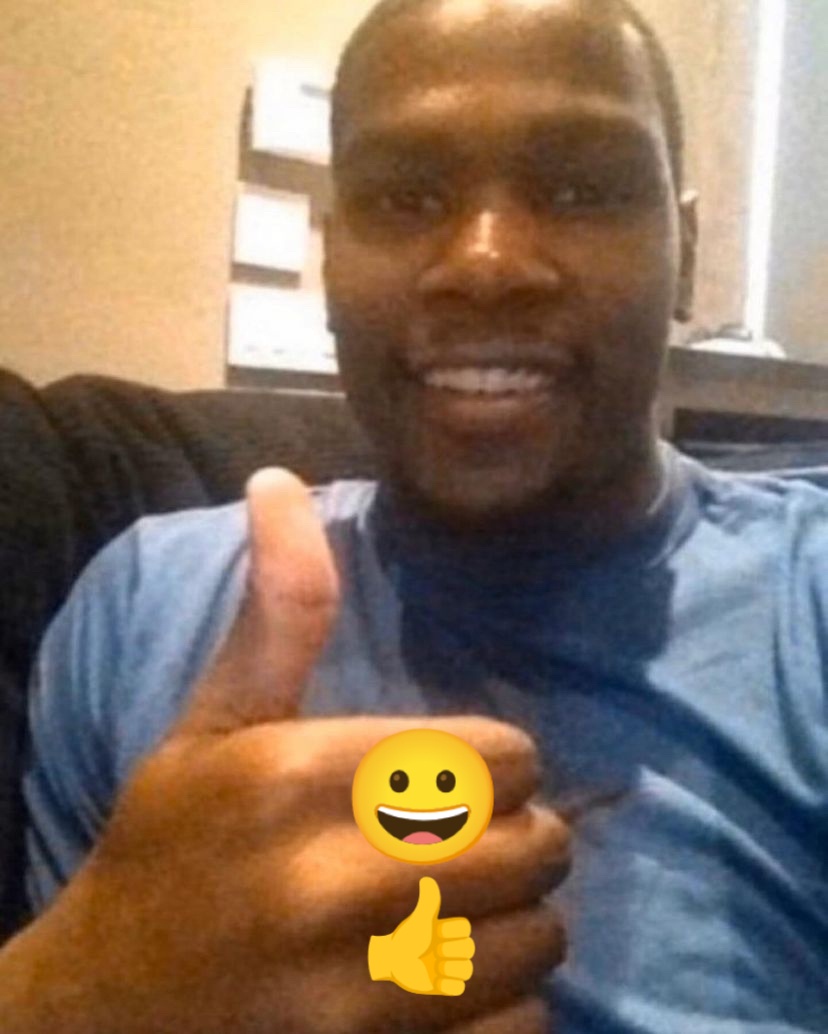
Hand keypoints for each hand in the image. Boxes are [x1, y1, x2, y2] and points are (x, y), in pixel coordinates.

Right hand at [0, 470, 569, 1033]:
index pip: (503, 756)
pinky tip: (439, 986)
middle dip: (512, 838)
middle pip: (535, 843)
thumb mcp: (213, 726)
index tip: (452, 780)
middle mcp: (342, 884)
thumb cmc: (167, 851)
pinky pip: (521, 1023)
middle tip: (458, 848)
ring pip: (540, 938)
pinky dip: (499, 1004)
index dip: (491, 764)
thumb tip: (281, 482)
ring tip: (452, 915)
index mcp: (305, 778)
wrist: (106, 1016)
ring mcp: (367, 995)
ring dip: (512, 923)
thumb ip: (278, 612)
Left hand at [369, 876, 473, 995]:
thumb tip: (427, 880)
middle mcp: (450, 948)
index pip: (465, 928)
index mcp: (446, 931)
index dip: (451, 931)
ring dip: (451, 969)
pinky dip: (449, 985)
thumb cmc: (405, 938)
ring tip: (435, 967)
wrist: (391, 961)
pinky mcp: (444, 985)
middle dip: (450, 950)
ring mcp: (448, 967)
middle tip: (433, 951)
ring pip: (467, 970)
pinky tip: (435, 980)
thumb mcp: (419, 921)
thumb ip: (428, 903)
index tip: (436, 932)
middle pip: (470, 948)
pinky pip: (459, 988)